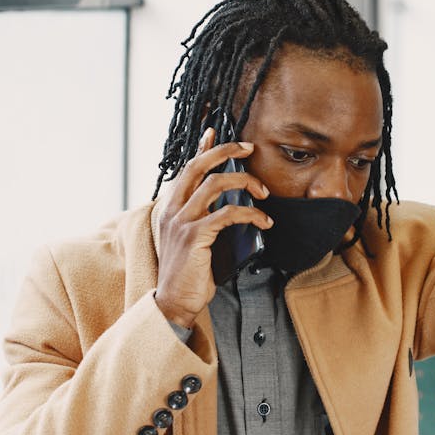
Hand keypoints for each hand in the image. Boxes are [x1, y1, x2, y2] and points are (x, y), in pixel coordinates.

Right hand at [154, 129, 273, 324]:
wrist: (173, 302)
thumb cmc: (188, 273)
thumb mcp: (193, 240)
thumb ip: (204, 219)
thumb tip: (230, 206)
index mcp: (170, 208)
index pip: (187, 169)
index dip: (202, 148)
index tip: (214, 132)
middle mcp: (172, 210)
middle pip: (198, 166)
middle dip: (225, 151)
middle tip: (248, 148)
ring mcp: (182, 222)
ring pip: (215, 184)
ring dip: (244, 182)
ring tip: (263, 192)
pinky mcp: (195, 236)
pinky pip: (227, 214)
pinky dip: (250, 214)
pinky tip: (264, 222)